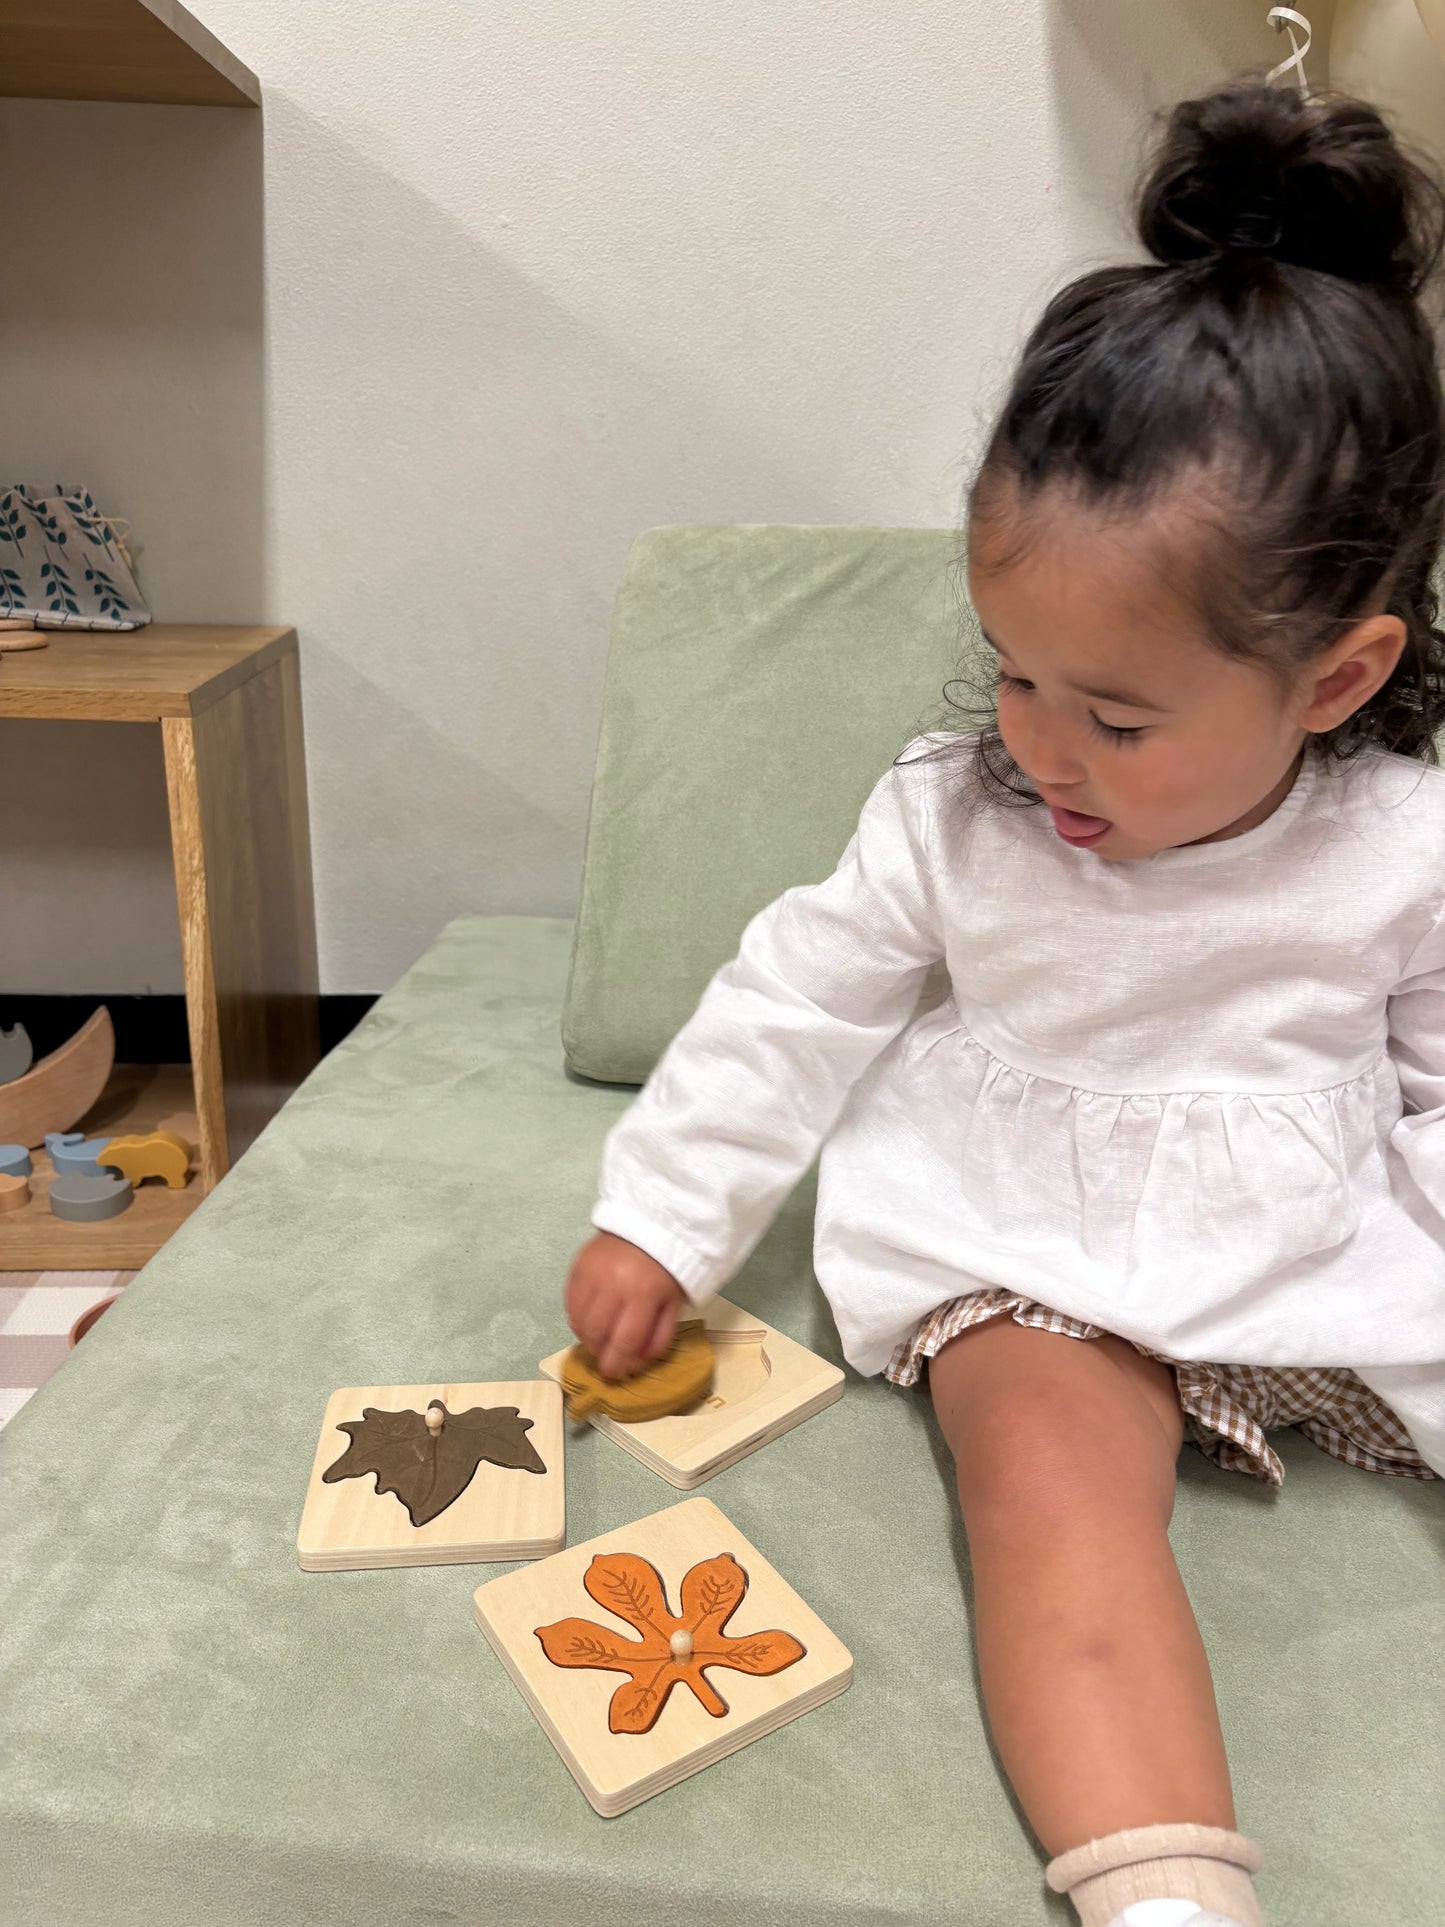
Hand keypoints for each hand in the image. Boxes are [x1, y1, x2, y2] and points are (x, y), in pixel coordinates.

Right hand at [565, 1230, 686, 1380]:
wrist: (650, 1225)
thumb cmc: (666, 1270)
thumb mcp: (673, 1305)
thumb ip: (658, 1337)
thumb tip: (635, 1365)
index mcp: (644, 1295)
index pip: (624, 1342)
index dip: (617, 1365)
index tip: (615, 1374)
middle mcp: (614, 1285)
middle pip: (597, 1334)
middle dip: (600, 1354)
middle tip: (606, 1358)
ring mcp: (593, 1274)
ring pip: (578, 1321)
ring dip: (586, 1339)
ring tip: (598, 1340)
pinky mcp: (578, 1265)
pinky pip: (570, 1303)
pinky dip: (577, 1318)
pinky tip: (589, 1319)